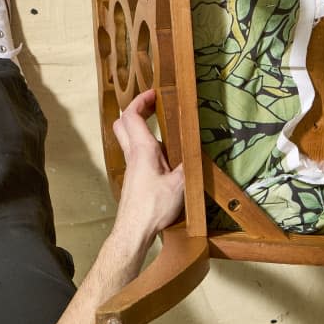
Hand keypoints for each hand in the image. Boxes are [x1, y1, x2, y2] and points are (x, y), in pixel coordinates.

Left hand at [111, 89, 184, 249]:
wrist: (133, 231)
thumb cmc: (153, 207)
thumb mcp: (180, 183)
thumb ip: (190, 164)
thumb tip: (200, 149)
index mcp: (142, 150)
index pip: (132, 115)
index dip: (141, 100)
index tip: (154, 93)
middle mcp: (133, 155)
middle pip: (123, 123)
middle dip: (136, 110)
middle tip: (154, 105)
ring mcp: (132, 167)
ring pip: (128, 138)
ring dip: (140, 126)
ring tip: (162, 125)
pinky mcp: (135, 178)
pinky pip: (136, 153)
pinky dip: (146, 144)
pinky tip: (164, 154)